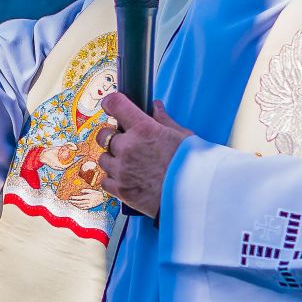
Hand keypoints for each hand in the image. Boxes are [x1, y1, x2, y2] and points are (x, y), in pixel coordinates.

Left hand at [93, 94, 192, 220]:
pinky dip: (113, 179)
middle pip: (104, 134)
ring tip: (130, 165)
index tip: (111, 106)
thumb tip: (155, 107)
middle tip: (125, 142)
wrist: (197, 197)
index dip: (111, 103)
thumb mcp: (183, 137)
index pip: (116, 105)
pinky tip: (127, 179)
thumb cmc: (194, 166)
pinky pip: (105, 180)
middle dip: (112, 136)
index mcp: (144, 129)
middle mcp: (129, 147)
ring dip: (113, 159)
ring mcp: (122, 170)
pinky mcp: (121, 190)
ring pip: (103, 158)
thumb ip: (164, 121)